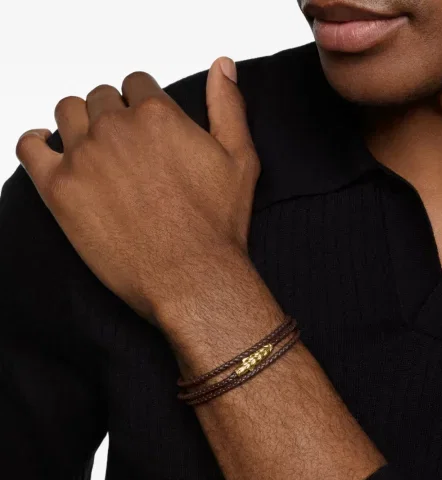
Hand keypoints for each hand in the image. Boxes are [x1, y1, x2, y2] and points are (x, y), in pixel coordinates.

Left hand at [15, 58, 260, 322]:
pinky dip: (36, 143)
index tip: (144, 131)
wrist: (192, 278)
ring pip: (67, 113)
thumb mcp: (240, 159)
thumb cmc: (216, 226)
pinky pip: (29, 147)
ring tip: (95, 153)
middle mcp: (115, 127)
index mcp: (156, 114)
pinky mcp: (60, 190)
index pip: (135, 84)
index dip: (141, 105)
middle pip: (101, 98)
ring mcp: (84, 157)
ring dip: (80, 124)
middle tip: (125, 152)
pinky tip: (49, 151)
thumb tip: (221, 66)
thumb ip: (228, 107)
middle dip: (113, 116)